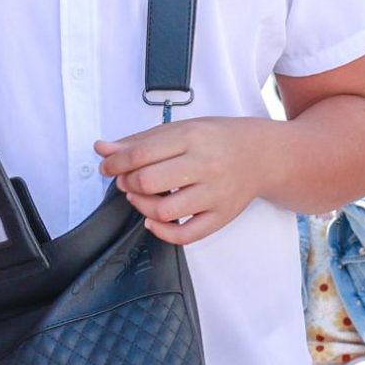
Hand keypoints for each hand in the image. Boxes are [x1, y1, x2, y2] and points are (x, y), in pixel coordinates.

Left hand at [95, 117, 269, 244]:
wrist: (262, 155)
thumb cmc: (218, 139)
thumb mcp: (180, 129)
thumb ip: (140, 140)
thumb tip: (102, 149)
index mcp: (192, 138)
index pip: (141, 154)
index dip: (115, 163)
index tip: (108, 166)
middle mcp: (205, 165)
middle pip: (149, 182)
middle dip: (127, 183)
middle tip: (126, 180)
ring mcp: (215, 194)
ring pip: (164, 211)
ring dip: (140, 206)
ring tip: (139, 196)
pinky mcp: (221, 216)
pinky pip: (186, 235)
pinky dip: (162, 232)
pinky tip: (153, 221)